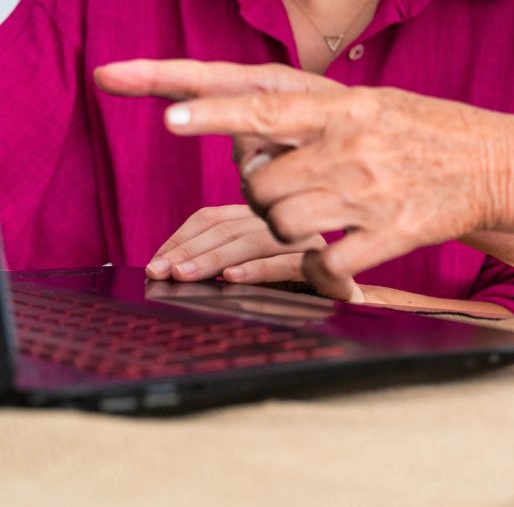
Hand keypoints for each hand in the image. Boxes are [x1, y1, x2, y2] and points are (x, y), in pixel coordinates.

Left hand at [97, 58, 513, 289]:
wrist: (500, 162)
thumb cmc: (431, 131)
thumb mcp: (375, 103)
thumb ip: (314, 113)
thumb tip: (247, 132)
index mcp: (347, 106)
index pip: (265, 104)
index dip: (212, 111)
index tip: (165, 114)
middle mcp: (353, 145)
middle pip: (261, 181)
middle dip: (259, 192)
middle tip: (288, 187)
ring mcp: (369, 192)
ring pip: (282, 222)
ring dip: (287, 227)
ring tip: (320, 216)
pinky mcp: (389, 235)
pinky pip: (324, 263)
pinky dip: (322, 268)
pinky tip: (340, 255)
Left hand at [145, 202, 326, 287]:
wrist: (346, 310)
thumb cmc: (289, 297)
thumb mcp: (246, 278)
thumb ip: (217, 266)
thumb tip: (166, 268)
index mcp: (264, 219)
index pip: (214, 217)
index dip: (182, 238)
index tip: (156, 263)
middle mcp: (286, 223)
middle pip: (229, 226)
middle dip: (189, 250)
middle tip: (160, 272)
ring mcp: (308, 242)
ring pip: (254, 239)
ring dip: (214, 258)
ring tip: (184, 276)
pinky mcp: (326, 268)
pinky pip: (289, 263)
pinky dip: (258, 269)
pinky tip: (232, 280)